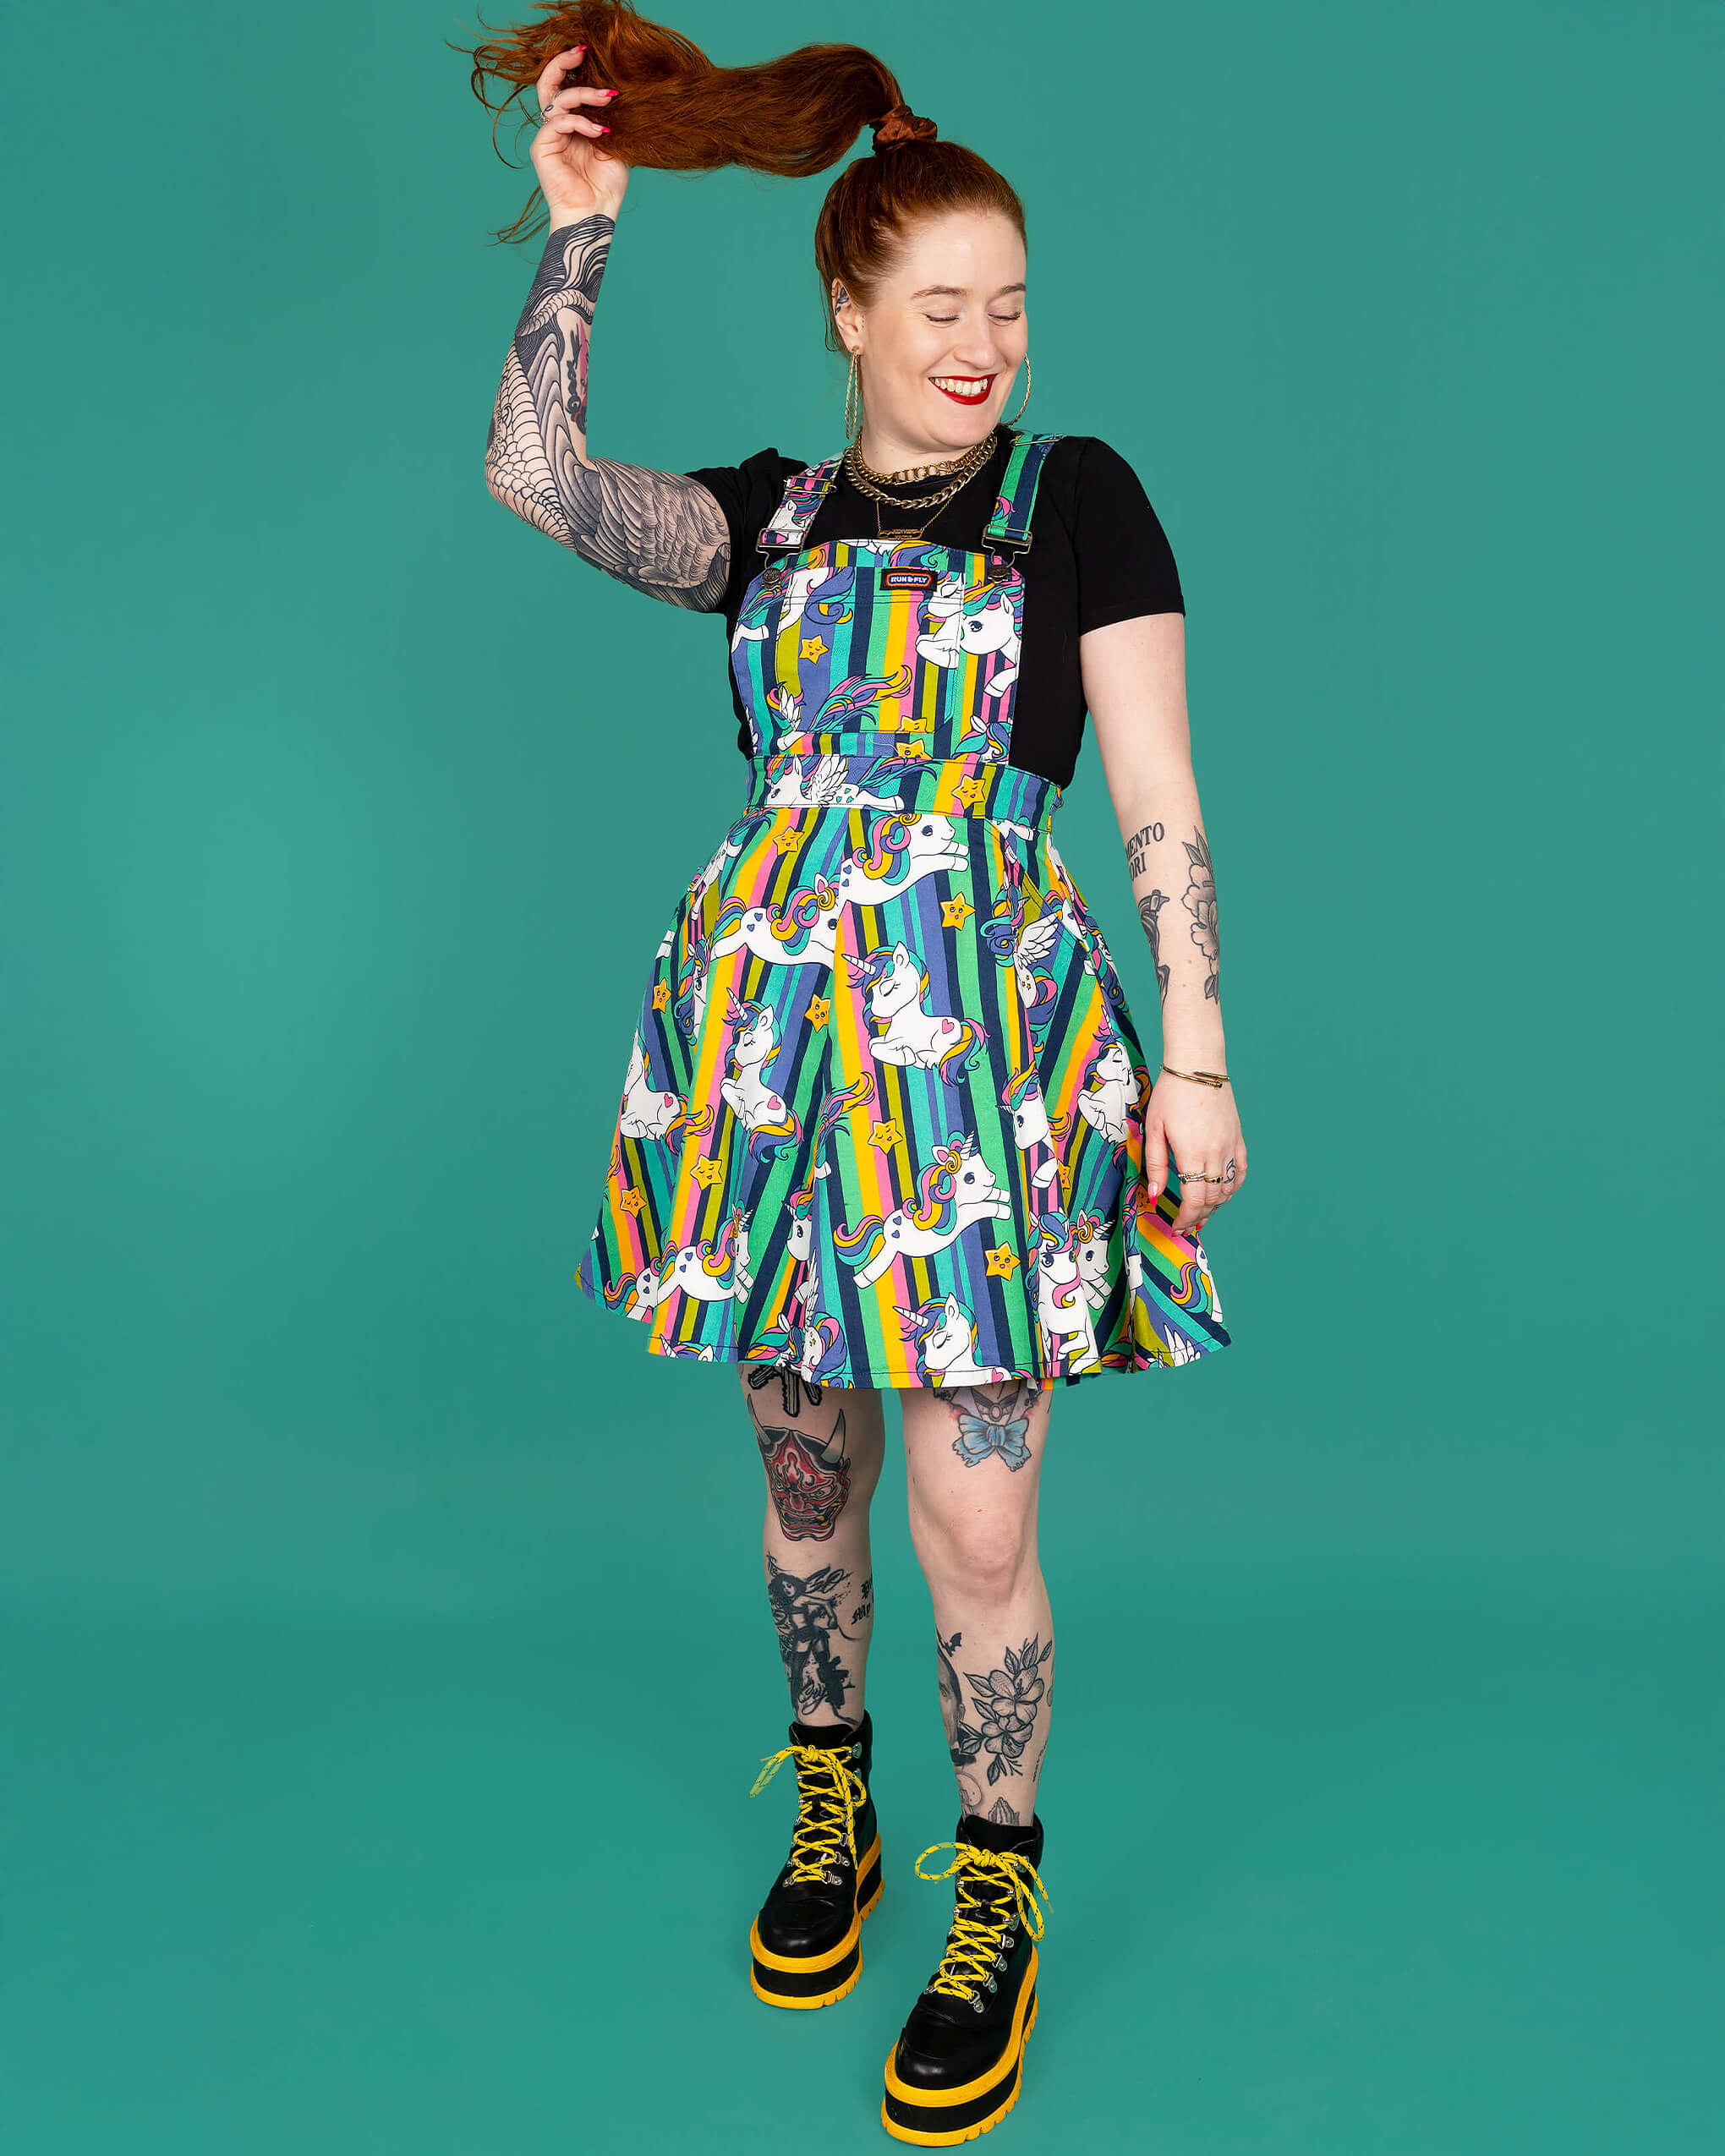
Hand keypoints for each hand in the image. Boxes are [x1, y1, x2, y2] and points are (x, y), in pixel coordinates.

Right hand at [529, 44, 629, 225]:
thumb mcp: (615, 143)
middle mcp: (557, 127)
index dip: (575, 69)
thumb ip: (610, 117)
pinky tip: (599, 130)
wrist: (595, 214)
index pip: (567, 87)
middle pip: (549, 84)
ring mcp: (548, 136)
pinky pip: (558, 122)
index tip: (591, 53)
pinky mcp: (542, 147)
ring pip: (557, 99)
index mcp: (572, 124)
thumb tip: (616, 88)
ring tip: (608, 97)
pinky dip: (581, 122)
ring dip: (584, 94)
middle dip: (563, 63)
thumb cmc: (607, 185)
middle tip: (582, 51)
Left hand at [1142, 1073, 1246, 1240]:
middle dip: (1198, 1217)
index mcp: (1193, 1154)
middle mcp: (1216, 1154)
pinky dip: (1233, 1188)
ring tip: (1200, 1212)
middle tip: (1185, 1224)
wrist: (1197, 1065)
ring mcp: (1230, 1146)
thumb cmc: (1170, 1094)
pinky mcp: (1238, 1137)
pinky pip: (1241, 1171)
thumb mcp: (1153, 1129)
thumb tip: (1155, 1195)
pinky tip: (1222, 1193)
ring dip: (1215, 1205)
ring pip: (1228, 1189)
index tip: (1176, 1226)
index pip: (1194, 1201)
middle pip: (1212, 1199)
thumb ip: (1156, 1165)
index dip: (1186, 1219)